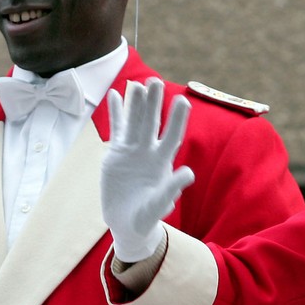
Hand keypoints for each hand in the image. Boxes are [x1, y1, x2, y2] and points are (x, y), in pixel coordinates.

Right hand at [101, 78, 194, 262]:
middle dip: (153, 103)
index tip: (183, 100)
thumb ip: (171, 189)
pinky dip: (116, 112)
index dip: (177, 119)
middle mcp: (149, 151)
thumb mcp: (159, 205)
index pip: (172, 136)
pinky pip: (117, 129)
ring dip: (135, 103)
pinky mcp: (116, 154)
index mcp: (162, 162)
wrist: (127, 223)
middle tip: (155, 81)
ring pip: (134, 122)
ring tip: (136, 83)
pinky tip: (115, 94)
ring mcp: (132, 150)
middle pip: (152, 123)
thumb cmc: (147, 217)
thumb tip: (189, 173)